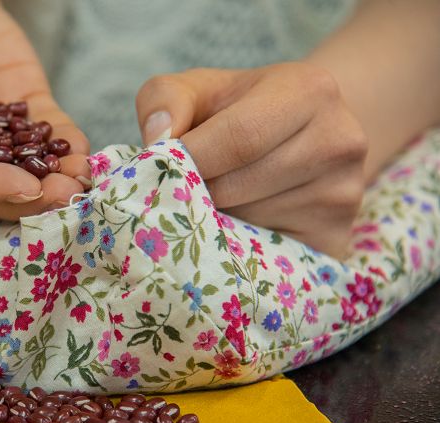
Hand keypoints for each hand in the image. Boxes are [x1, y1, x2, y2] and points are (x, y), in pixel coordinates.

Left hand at [135, 62, 367, 258]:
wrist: (303, 136)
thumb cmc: (238, 111)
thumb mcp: (200, 89)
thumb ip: (164, 99)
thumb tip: (157, 139)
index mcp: (309, 91)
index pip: (238, 138)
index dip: (190, 160)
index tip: (160, 169)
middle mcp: (340, 141)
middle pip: (239, 185)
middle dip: (195, 193)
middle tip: (177, 191)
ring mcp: (343, 195)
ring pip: (249, 223)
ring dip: (214, 220)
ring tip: (212, 201)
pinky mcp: (336, 239)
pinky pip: (266, 254)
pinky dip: (237, 246)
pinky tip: (235, 224)